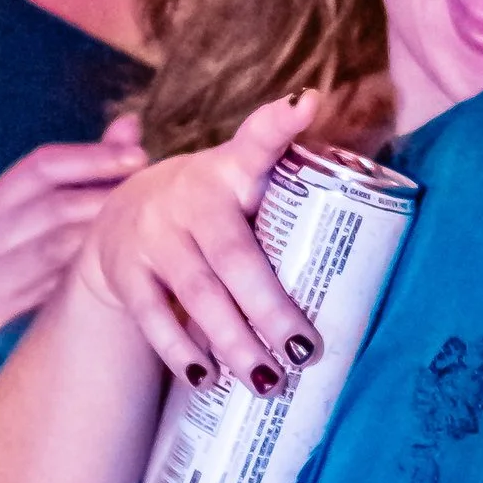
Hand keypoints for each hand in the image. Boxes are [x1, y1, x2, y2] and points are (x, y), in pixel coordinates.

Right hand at [0, 113, 145, 337]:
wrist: (42, 326)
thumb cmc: (65, 255)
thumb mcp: (80, 207)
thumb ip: (99, 164)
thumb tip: (129, 121)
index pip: (41, 165)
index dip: (93, 158)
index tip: (140, 158)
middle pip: (51, 205)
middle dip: (104, 198)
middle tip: (148, 198)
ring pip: (54, 246)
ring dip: (100, 237)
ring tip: (140, 231)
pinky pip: (50, 288)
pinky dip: (83, 277)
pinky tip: (117, 270)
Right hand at [76, 92, 324, 387]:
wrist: (123, 216)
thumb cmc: (212, 208)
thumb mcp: (243, 182)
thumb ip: (287, 184)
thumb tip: (360, 199)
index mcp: (230, 171)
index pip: (256, 143)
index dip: (279, 124)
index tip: (305, 102)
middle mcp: (189, 199)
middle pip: (234, 256)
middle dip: (270, 307)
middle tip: (304, 351)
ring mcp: (154, 237)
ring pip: (197, 293)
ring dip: (233, 342)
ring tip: (267, 380)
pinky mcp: (127, 272)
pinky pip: (154, 318)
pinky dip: (181, 352)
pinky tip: (207, 379)